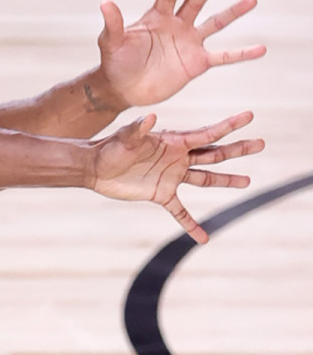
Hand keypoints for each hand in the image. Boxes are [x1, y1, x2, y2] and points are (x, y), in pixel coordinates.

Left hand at [91, 111, 263, 243]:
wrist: (93, 167)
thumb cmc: (108, 148)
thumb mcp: (124, 138)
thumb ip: (138, 129)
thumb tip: (150, 117)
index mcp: (172, 141)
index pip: (207, 133)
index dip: (228, 126)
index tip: (249, 117)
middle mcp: (177, 158)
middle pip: (214, 154)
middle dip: (237, 149)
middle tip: (260, 143)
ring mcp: (171, 176)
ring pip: (205, 178)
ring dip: (225, 180)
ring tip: (247, 181)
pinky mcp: (160, 194)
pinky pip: (181, 211)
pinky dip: (191, 224)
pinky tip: (204, 238)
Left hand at [98, 0, 265, 106]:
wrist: (123, 88)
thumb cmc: (115, 62)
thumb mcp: (111, 42)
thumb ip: (113, 24)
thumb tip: (105, 2)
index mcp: (156, 17)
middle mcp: (176, 25)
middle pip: (195, 3)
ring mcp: (189, 43)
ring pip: (215, 24)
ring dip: (233, 12)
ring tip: (252, 0)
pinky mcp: (197, 63)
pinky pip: (224, 56)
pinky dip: (242, 53)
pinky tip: (261, 49)